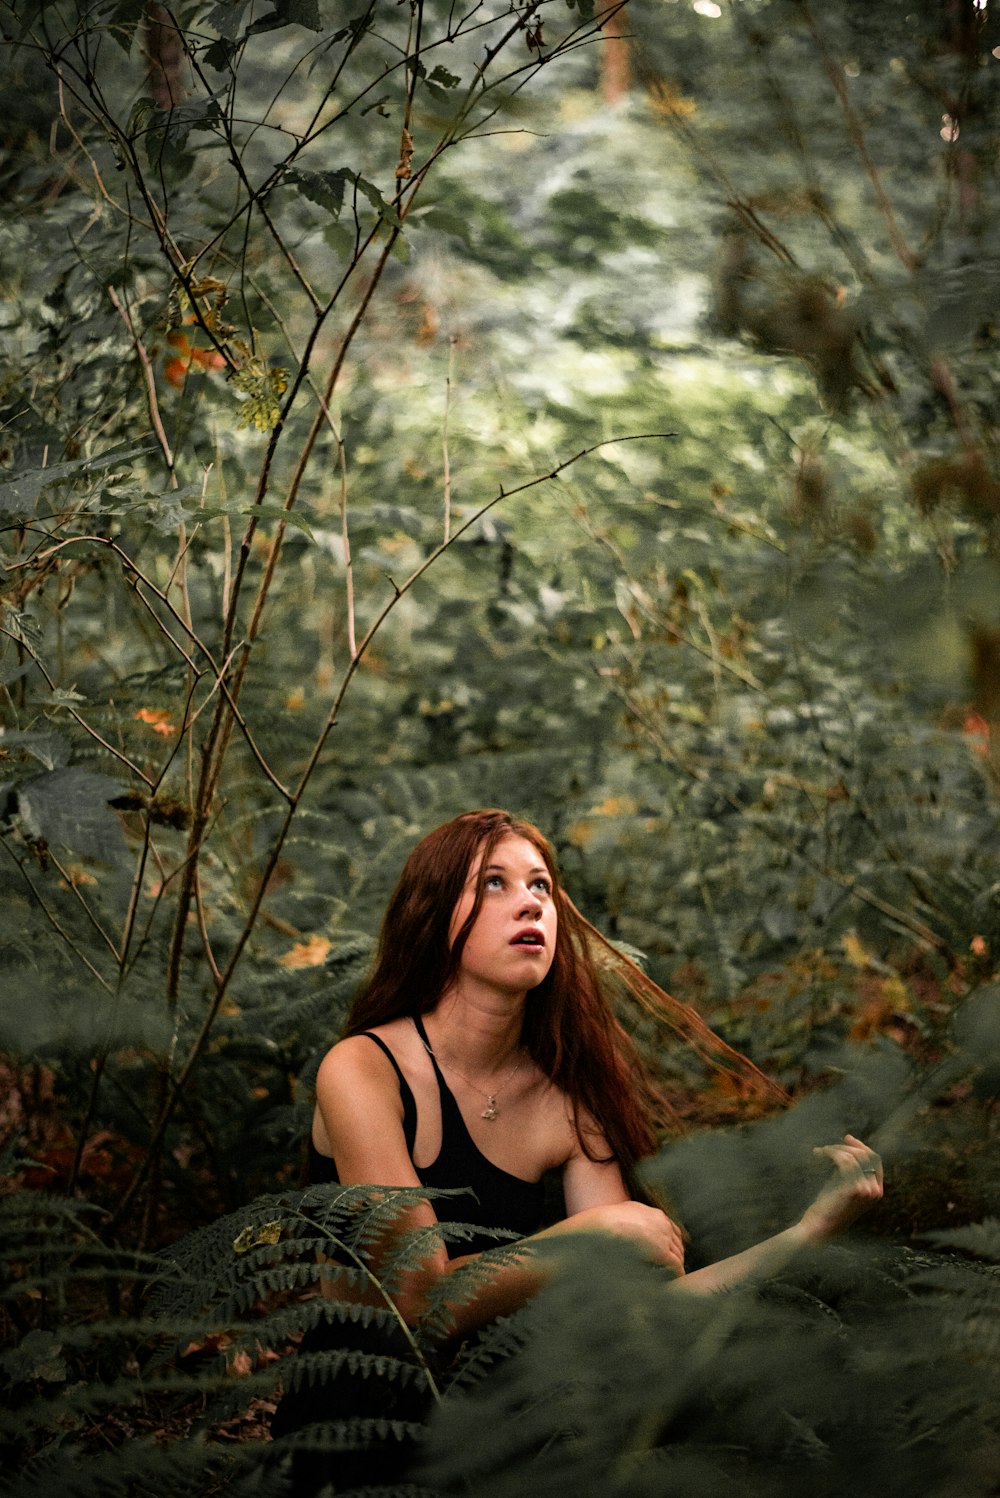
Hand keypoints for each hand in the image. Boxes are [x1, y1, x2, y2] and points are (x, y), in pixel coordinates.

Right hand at [560, 1200, 685, 1276]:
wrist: (597, 1229)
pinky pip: (675, 1265)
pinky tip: (673, 1281)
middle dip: (675, 1255)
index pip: (670, 1227)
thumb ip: (627, 1224)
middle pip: (677, 1240)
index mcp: (648, 1211)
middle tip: (671, 1269)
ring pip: (677, 1254)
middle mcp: (658, 1220)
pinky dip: (676, 1274)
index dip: (671, 1243)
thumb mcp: (615, 1218)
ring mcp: (661, 1234)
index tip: (670, 1254)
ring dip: (675, 1265)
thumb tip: (627, 1239)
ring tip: (671, 1277)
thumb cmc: (598, 1227)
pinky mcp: (661, 1250)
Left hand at [798, 1133, 882, 1241]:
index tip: (847, 1138)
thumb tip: (846, 1147)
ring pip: (853, 1155)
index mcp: (877, 1191)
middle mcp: (875, 1191)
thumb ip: (851, 1171)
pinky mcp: (854, 1188)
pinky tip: (819, 1154)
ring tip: (820, 1152)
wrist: (820, 1228)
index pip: (876, 1160)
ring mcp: (867, 1190)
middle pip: (866, 1155)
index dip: (861, 1146)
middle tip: (828, 1146)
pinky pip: (844, 1160)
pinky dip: (830, 1152)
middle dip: (846, 1146)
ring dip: (834, 1149)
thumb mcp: (844, 1186)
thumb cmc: (829, 1207)